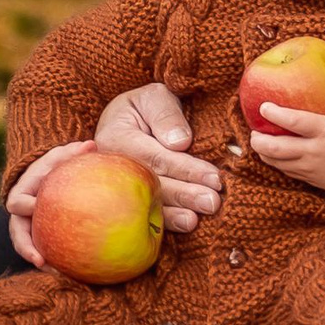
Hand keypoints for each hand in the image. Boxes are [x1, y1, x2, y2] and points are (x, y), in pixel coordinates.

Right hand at [6, 83, 224, 265]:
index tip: (214, 178)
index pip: (156, 157)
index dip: (186, 169)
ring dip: (174, 215)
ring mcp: (112, 187)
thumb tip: (180, 142)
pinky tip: (183, 228)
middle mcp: (110, 167)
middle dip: (184, 195)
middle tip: (213, 203)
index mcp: (116, 138)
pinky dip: (163, 224)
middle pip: (151, 184)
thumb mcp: (153, 97)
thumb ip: (165, 114)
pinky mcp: (119, 201)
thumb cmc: (144, 107)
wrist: (123, 119)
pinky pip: (139, 214)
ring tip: (197, 221)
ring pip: (143, 204)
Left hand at [251, 73, 324, 198]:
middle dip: (259, 140)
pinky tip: (271, 153)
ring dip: (263, 152)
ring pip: (277, 162)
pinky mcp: (308, 178)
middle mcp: (314, 150)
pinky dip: (274, 161)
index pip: (296, 122)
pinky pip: (285, 170)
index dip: (276, 114)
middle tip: (253, 130)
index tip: (263, 106)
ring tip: (257, 140)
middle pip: (277, 148)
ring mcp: (309, 167)